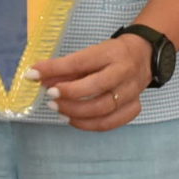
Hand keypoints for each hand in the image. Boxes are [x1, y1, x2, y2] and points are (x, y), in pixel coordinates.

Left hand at [31, 32, 151, 130]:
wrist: (144, 55)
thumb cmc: (111, 54)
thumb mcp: (90, 53)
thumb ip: (65, 67)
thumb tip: (38, 78)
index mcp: (111, 53)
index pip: (80, 63)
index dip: (55, 70)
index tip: (34, 75)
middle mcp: (124, 72)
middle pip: (96, 89)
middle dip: (69, 95)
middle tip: (50, 97)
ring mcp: (132, 92)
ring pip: (103, 109)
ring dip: (76, 113)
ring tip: (59, 110)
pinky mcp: (135, 106)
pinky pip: (112, 122)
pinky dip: (90, 125)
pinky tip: (74, 120)